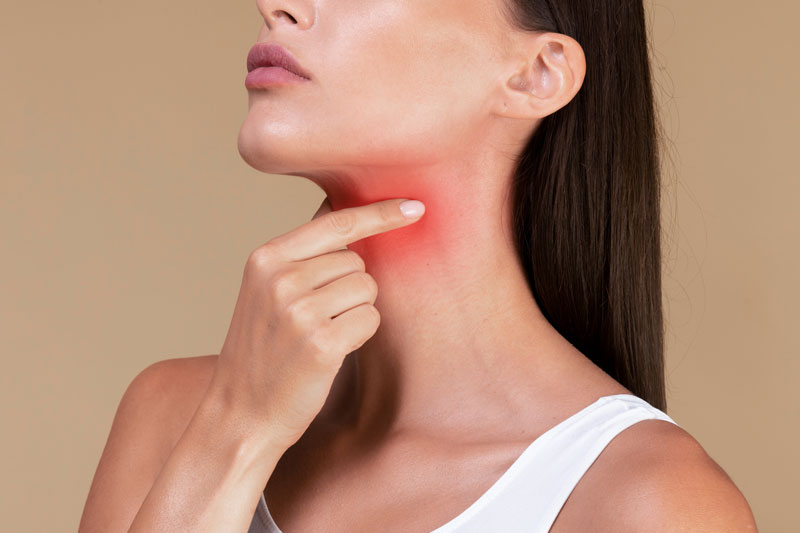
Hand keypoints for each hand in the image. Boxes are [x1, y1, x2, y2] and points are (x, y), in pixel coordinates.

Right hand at [206, 197, 425, 450]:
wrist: (240, 414)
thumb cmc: (263, 351)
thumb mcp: (265, 292)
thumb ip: (302, 255)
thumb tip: (349, 214)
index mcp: (266, 258)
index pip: (337, 222)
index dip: (380, 213)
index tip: (415, 205)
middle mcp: (281, 278)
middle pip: (357, 261)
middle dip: (351, 287)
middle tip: (318, 318)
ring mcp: (300, 310)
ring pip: (368, 288)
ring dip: (356, 311)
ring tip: (321, 335)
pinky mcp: (322, 343)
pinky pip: (371, 318)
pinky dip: (360, 334)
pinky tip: (331, 351)